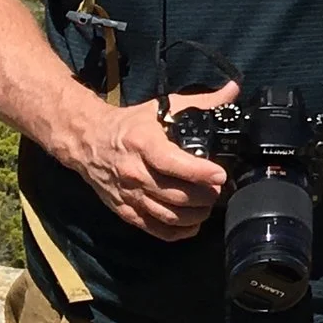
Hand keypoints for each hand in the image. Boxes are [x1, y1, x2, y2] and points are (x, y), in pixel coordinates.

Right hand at [61, 83, 236, 239]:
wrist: (88, 142)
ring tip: (210, 206)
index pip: (172, 163)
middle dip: (204, 196)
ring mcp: (128, 194)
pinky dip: (176, 232)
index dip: (199, 172)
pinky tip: (192, 225)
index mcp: (143, 144)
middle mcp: (134, 172)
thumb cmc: (130, 125)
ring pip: (166, 215)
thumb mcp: (162, 108)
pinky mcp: (124, 210)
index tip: (220, 174)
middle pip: (174, 194)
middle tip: (220, 190)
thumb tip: (233, 90)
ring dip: (194, 215)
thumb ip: (201, 101)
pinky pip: (153, 228)